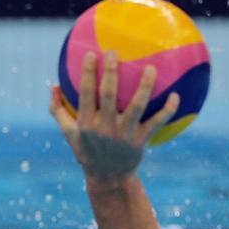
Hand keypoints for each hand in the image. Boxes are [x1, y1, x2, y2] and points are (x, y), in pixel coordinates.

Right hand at [49, 51, 180, 181]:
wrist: (107, 176)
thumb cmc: (87, 150)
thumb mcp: (69, 133)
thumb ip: (58, 110)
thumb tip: (53, 86)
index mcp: (85, 123)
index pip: (85, 94)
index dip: (87, 73)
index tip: (91, 54)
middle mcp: (103, 127)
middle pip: (108, 95)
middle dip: (110, 72)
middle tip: (114, 52)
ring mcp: (123, 134)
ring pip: (136, 106)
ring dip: (144, 86)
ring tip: (151, 68)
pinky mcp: (140, 140)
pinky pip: (156, 122)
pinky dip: (168, 110)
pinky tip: (176, 95)